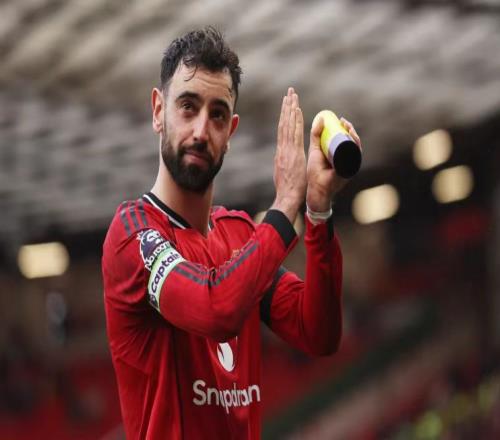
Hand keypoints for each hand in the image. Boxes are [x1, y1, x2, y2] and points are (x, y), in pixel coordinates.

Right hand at [270, 87, 306, 222]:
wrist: (287, 196)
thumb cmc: (288, 189)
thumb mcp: (285, 173)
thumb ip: (286, 163)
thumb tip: (287, 160)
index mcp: (281, 152)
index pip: (284, 130)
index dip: (286, 116)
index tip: (288, 104)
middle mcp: (282, 148)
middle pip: (284, 123)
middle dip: (287, 107)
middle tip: (290, 92)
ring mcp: (286, 150)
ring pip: (288, 125)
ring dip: (290, 108)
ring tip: (292, 95)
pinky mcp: (292, 153)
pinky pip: (293, 133)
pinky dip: (294, 120)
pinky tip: (296, 110)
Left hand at [306, 116, 361, 211]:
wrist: (316, 187)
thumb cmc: (315, 171)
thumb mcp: (315, 149)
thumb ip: (316, 135)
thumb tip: (320, 118)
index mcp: (339, 154)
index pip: (345, 138)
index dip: (345, 128)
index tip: (341, 120)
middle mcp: (346, 158)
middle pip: (352, 141)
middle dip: (351, 130)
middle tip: (344, 122)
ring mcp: (350, 164)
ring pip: (356, 147)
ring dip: (354, 136)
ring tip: (348, 127)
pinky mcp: (352, 169)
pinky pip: (357, 156)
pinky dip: (357, 146)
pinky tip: (353, 138)